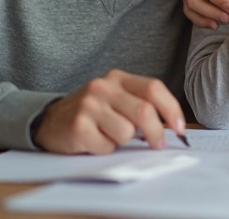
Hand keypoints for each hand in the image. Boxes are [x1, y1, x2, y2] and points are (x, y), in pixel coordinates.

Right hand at [33, 69, 185, 154]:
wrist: (49, 121)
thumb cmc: (91, 113)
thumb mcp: (115, 99)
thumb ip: (140, 104)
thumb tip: (172, 126)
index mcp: (117, 78)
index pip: (153, 88)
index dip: (171, 109)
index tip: (179, 128)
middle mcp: (103, 87)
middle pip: (144, 111)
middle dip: (156, 133)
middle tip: (158, 145)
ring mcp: (89, 105)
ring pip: (126, 133)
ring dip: (123, 142)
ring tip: (108, 136)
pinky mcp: (78, 126)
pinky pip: (107, 146)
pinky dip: (105, 149)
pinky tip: (93, 141)